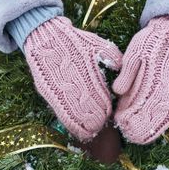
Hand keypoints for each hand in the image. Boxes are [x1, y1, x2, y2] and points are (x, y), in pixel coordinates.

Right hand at [23, 17, 122, 141]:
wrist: (46, 35)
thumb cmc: (75, 41)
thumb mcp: (98, 44)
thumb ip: (113, 58)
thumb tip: (122, 72)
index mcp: (88, 73)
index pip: (100, 101)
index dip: (106, 113)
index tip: (109, 118)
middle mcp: (73, 83)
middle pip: (88, 113)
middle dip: (96, 123)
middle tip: (101, 130)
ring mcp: (58, 88)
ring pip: (73, 117)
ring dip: (82, 127)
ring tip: (89, 134)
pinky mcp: (47, 91)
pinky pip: (59, 112)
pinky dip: (68, 122)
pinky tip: (75, 129)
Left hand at [113, 15, 168, 143]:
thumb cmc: (154, 39)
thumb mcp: (137, 50)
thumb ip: (128, 71)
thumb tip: (117, 91)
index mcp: (153, 75)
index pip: (140, 102)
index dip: (130, 116)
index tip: (121, 126)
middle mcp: (167, 84)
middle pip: (152, 111)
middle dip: (140, 125)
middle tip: (129, 136)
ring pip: (165, 113)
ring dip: (153, 127)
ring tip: (141, 138)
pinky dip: (167, 119)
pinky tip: (159, 127)